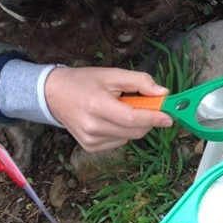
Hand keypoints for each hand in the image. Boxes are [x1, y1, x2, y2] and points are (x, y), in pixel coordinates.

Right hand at [44, 66, 172, 152]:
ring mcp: (90, 140)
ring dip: (134, 125)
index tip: (169, 117)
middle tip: (147, 106)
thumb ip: (139, 81)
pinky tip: (112, 119)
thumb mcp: (112, 74)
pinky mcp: (90, 147)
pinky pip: (119, 142)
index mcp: (97, 105)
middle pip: (134, 131)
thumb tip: (163, 93)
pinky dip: (123, 131)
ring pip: (129, 137)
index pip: (131, 118)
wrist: (53, 95)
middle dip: (148, 120)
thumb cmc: (84, 82)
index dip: (153, 118)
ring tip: (121, 109)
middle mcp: (92, 127)